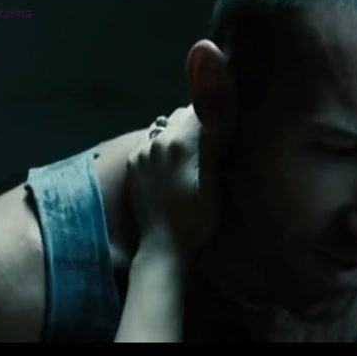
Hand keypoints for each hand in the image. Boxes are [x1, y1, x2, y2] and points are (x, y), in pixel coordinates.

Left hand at [127, 106, 218, 258]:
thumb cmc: (196, 219)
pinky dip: (162, 143)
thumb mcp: (213, 186)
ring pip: (164, 126)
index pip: (199, 110)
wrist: (162, 245)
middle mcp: (157, 140)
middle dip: (196, 121)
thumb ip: (213, 146)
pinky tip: (171, 162)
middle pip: (180, 115)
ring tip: (190, 151)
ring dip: (178, 132)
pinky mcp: (132, 162)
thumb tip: (220, 112)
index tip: (224, 125)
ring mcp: (141, 151)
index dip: (215, 114)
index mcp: (180, 143)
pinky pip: (150, 140)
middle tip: (210, 140)